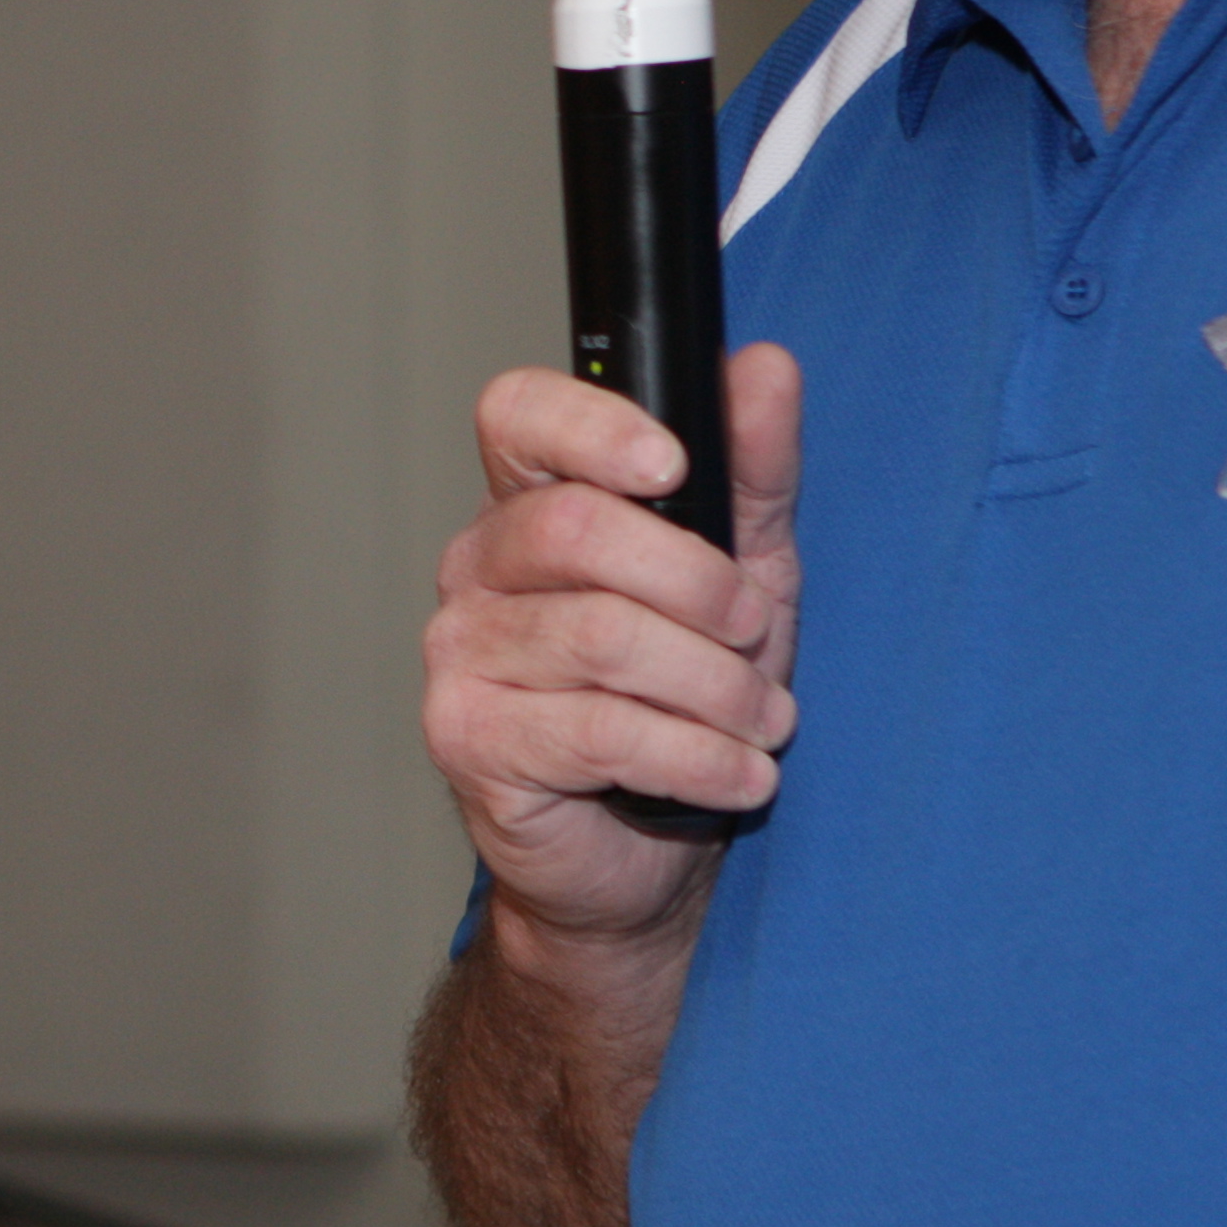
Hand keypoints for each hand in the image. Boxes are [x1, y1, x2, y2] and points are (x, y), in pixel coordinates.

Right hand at [421, 344, 801, 954]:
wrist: (646, 859)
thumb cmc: (685, 699)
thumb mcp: (745, 572)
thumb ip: (751, 470)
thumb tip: (764, 367)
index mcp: (530, 505)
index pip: (518, 416)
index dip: (590, 427)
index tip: (673, 466)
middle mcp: (477, 568)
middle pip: (574, 530)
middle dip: (697, 582)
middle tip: (755, 632)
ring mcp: (461, 653)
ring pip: (601, 638)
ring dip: (715, 687)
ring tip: (764, 722)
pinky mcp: (469, 739)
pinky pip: (598, 730)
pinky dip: (696, 755)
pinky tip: (740, 776)